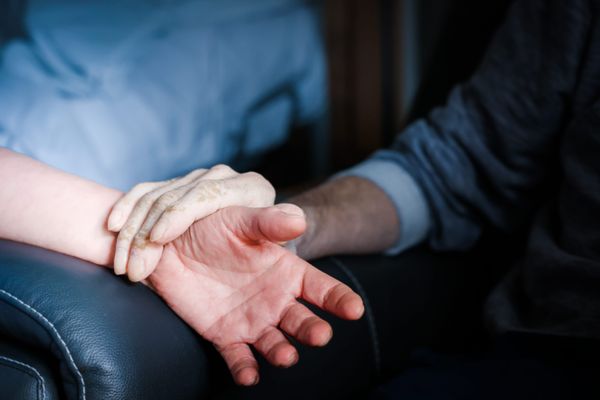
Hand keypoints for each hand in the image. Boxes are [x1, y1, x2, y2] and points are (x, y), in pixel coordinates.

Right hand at [107, 165, 274, 280]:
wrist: (258, 243)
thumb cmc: (270, 247)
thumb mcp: (277, 241)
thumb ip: (278, 230)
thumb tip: (297, 220)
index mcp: (248, 188)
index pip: (206, 195)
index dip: (179, 215)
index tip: (157, 239)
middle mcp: (220, 178)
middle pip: (174, 196)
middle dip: (148, 229)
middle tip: (132, 263)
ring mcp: (195, 180)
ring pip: (154, 196)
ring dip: (132, 227)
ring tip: (120, 258)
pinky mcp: (177, 188)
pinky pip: (144, 192)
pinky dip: (126, 208)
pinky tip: (112, 225)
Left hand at [147, 204, 364, 385]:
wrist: (171, 242)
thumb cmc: (213, 225)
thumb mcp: (241, 219)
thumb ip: (269, 222)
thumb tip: (299, 220)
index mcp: (287, 272)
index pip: (321, 288)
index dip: (339, 299)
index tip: (354, 309)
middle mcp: (275, 300)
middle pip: (302, 321)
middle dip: (312, 330)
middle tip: (320, 335)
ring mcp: (251, 320)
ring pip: (274, 343)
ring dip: (282, 352)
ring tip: (286, 355)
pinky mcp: (224, 335)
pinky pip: (238, 357)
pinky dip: (244, 369)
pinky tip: (249, 375)